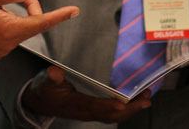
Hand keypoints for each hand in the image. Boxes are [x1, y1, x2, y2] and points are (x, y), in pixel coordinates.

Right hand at [0, 0, 78, 59]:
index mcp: (8, 30)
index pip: (41, 23)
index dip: (59, 15)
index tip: (74, 11)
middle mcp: (7, 44)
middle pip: (32, 23)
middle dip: (30, 7)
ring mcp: (1, 50)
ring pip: (22, 28)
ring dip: (19, 14)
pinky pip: (11, 35)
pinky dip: (10, 23)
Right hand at [22, 66, 151, 121]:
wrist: (42, 102)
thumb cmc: (46, 90)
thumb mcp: (45, 81)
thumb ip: (51, 77)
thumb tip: (55, 72)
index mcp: (74, 104)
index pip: (93, 106)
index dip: (108, 106)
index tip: (123, 104)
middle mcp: (84, 112)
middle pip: (110, 115)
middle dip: (130, 109)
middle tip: (146, 99)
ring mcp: (90, 114)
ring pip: (113, 116)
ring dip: (132, 109)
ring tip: (147, 98)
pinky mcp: (93, 112)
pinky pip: (112, 114)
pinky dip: (126, 110)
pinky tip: (135, 102)